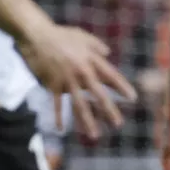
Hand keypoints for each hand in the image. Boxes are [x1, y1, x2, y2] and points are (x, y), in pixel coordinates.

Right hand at [19, 20, 133, 143]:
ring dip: (87, 121)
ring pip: (79, 104)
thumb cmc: (61, 34)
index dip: (122, 88)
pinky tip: (61, 129)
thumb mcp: (83, 36)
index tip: (133, 98)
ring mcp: (67, 80)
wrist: (37, 36)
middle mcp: (82, 72)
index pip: (111, 76)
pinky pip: (57, 104)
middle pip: (99, 94)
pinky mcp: (53, 84)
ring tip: (94, 135)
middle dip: (109, 110)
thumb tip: (107, 54)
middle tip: (118, 124)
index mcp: (91, 60)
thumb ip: (97, 45)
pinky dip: (58, 116)